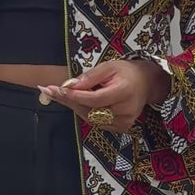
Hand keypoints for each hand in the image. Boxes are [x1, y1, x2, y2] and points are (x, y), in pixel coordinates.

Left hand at [42, 58, 169, 130]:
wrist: (146, 84)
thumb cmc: (127, 72)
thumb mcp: (109, 66)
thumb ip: (90, 77)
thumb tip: (70, 85)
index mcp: (124, 92)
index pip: (94, 99)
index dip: (74, 95)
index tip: (55, 89)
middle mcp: (125, 111)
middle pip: (89, 109)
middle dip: (67, 100)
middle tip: (47, 90)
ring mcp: (123, 122)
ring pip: (90, 117)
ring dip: (73, 105)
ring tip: (58, 94)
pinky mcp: (121, 128)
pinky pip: (95, 121)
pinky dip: (84, 111)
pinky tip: (76, 101)